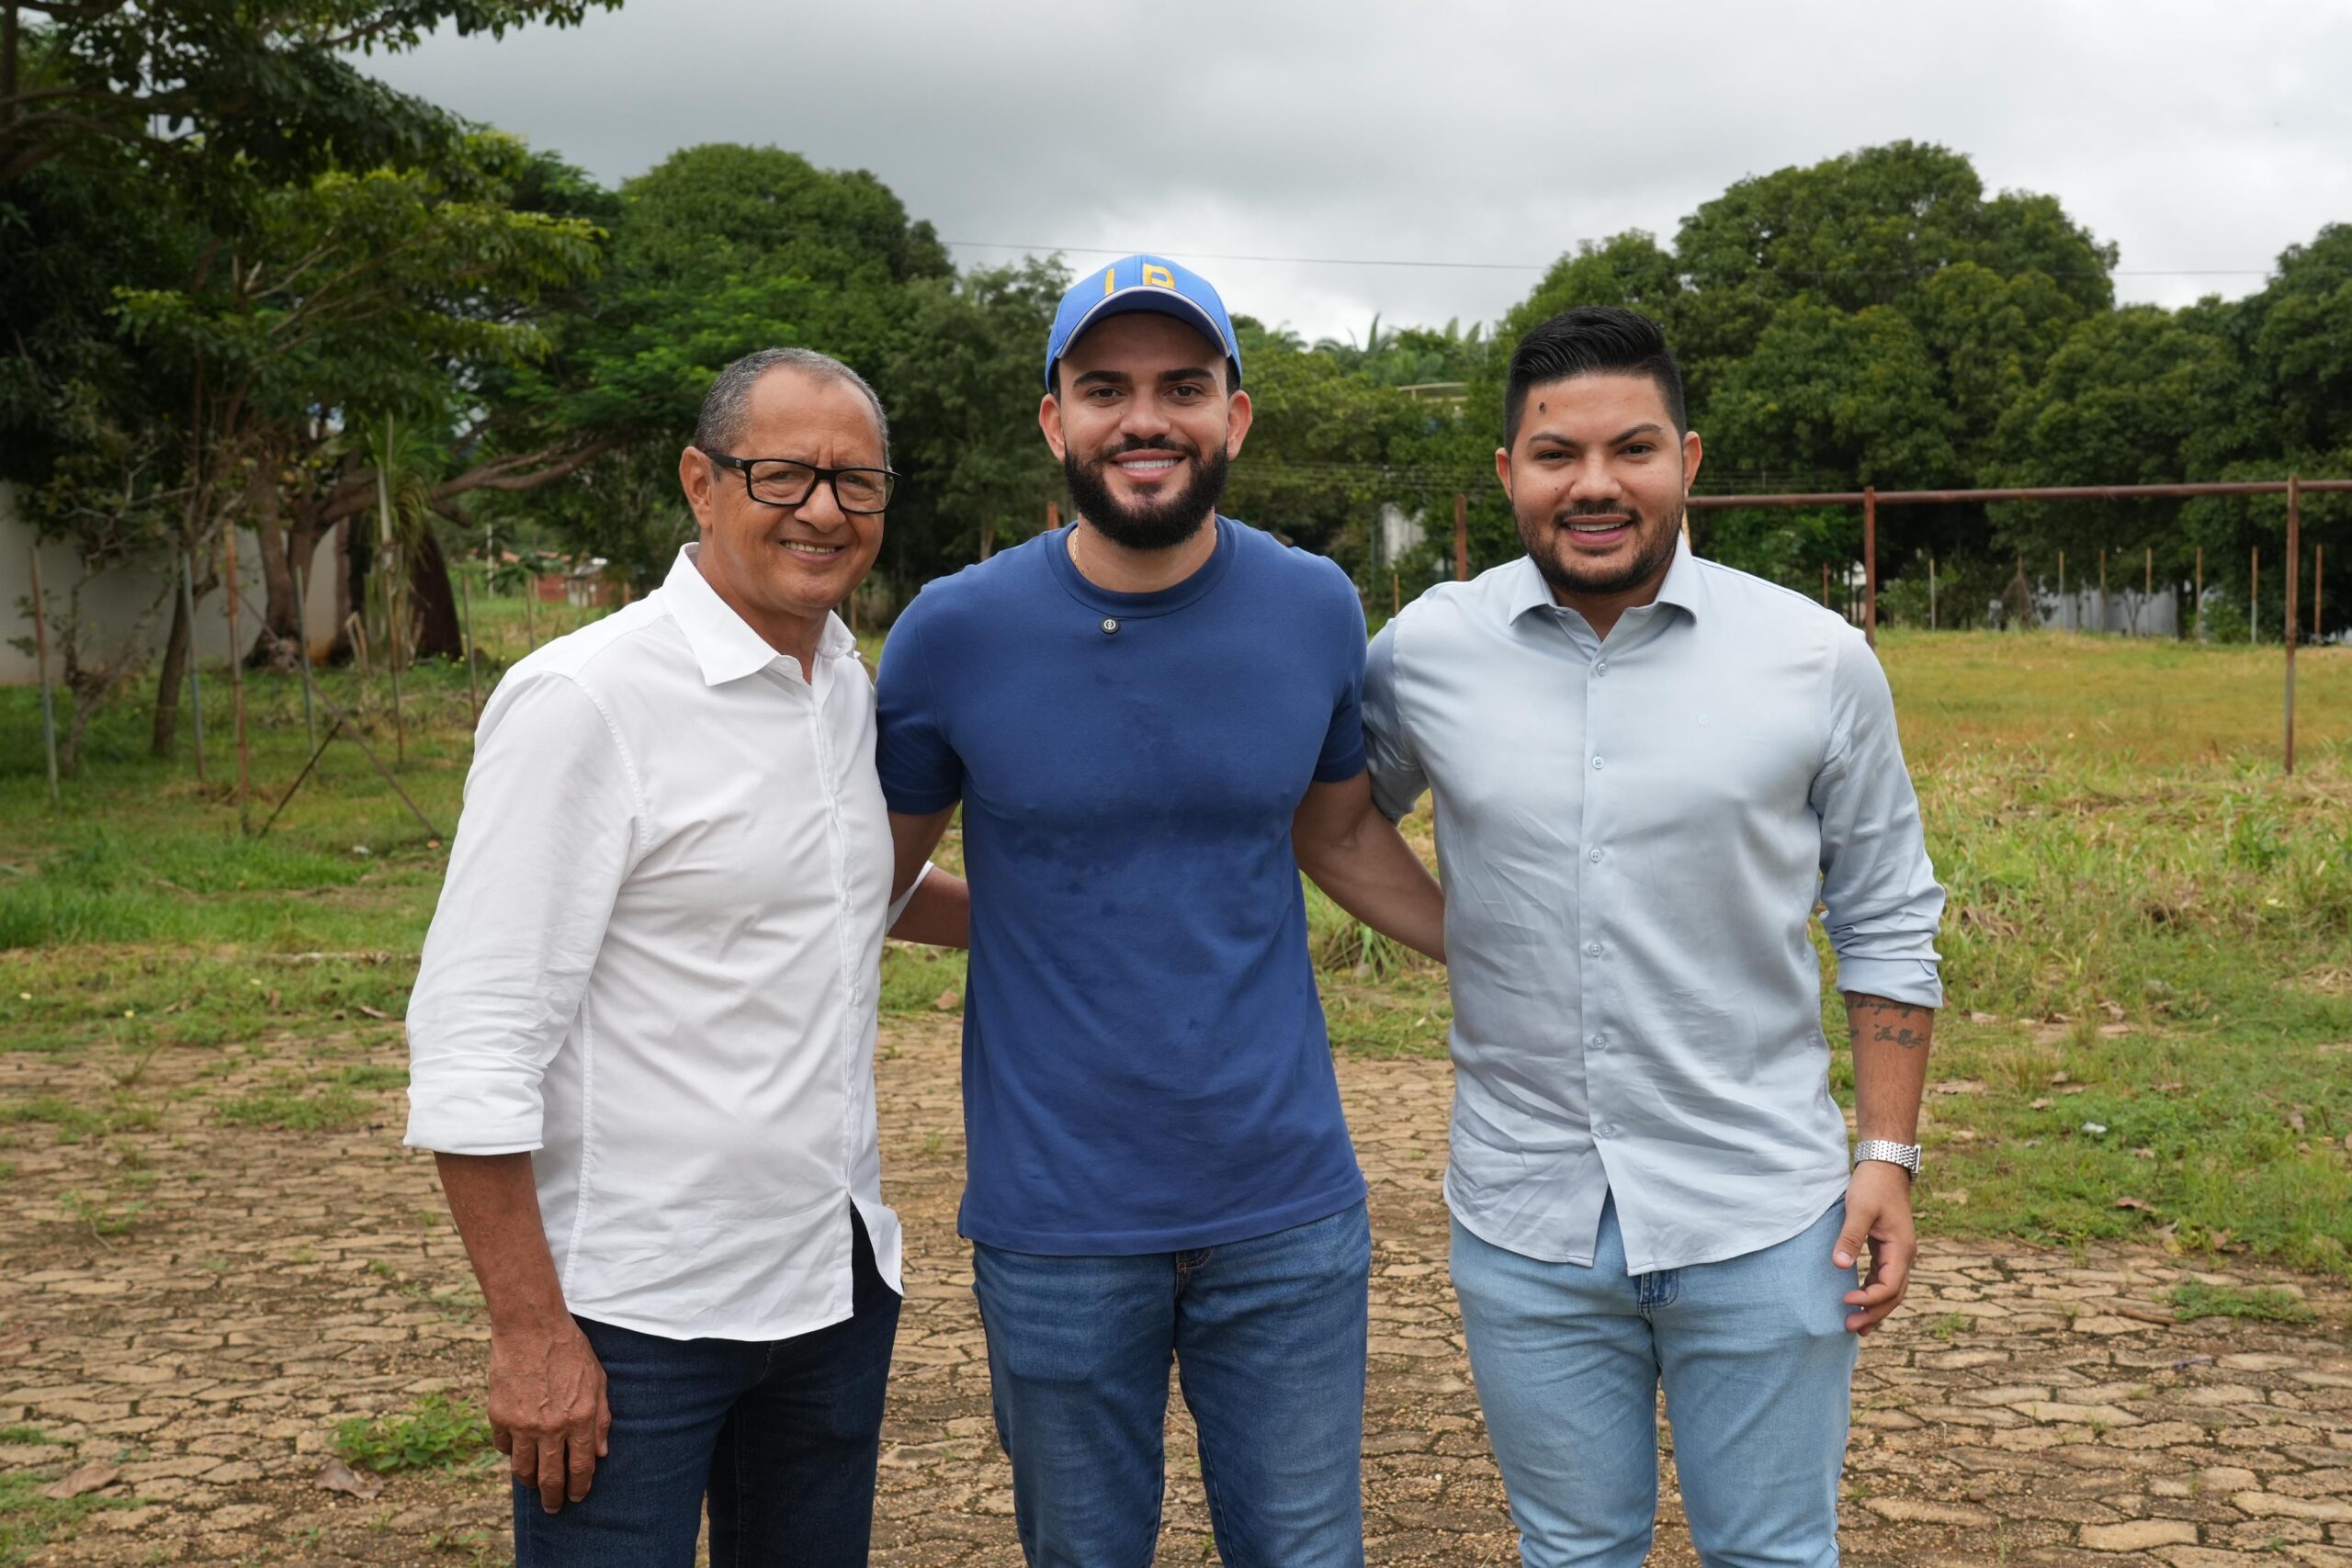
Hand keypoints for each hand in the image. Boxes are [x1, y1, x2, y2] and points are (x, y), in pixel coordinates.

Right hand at [487, 1316, 610, 1513]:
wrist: (531, 1328)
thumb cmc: (570, 1350)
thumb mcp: (598, 1381)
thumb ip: (601, 1419)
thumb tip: (601, 1454)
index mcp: (580, 1419)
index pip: (581, 1467)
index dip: (580, 1487)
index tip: (578, 1497)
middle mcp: (551, 1427)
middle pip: (550, 1478)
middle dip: (553, 1498)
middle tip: (554, 1508)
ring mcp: (522, 1424)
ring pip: (523, 1469)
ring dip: (529, 1482)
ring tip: (533, 1485)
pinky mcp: (499, 1416)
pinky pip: (504, 1447)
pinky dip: (511, 1452)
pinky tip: (516, 1451)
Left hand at [1834, 1161, 1916, 1335]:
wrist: (1885, 1167)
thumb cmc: (1872, 1186)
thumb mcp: (1859, 1210)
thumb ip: (1850, 1237)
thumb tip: (1839, 1265)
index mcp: (1901, 1249)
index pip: (1890, 1286)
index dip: (1869, 1299)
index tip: (1845, 1300)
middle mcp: (1905, 1255)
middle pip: (1894, 1294)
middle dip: (1874, 1313)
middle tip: (1850, 1327)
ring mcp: (1899, 1253)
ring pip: (1892, 1290)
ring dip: (1875, 1308)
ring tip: (1855, 1325)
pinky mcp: (1889, 1249)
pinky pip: (1885, 1279)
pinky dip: (1874, 1293)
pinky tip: (1859, 1302)